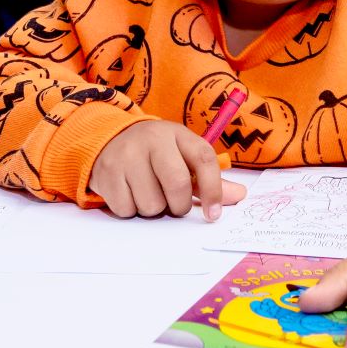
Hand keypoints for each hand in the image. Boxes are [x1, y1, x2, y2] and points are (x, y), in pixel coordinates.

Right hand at [89, 120, 245, 220]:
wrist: (108, 140)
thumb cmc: (155, 154)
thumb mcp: (182, 156)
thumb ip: (208, 178)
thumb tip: (240, 195)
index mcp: (177, 133)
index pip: (204, 158)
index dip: (213, 189)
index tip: (212, 214)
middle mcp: (152, 139)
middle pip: (177, 184)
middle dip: (179, 205)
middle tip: (174, 205)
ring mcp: (126, 155)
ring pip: (151, 204)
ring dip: (153, 209)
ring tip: (148, 193)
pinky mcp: (106, 173)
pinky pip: (127, 209)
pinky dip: (131, 210)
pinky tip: (130, 193)